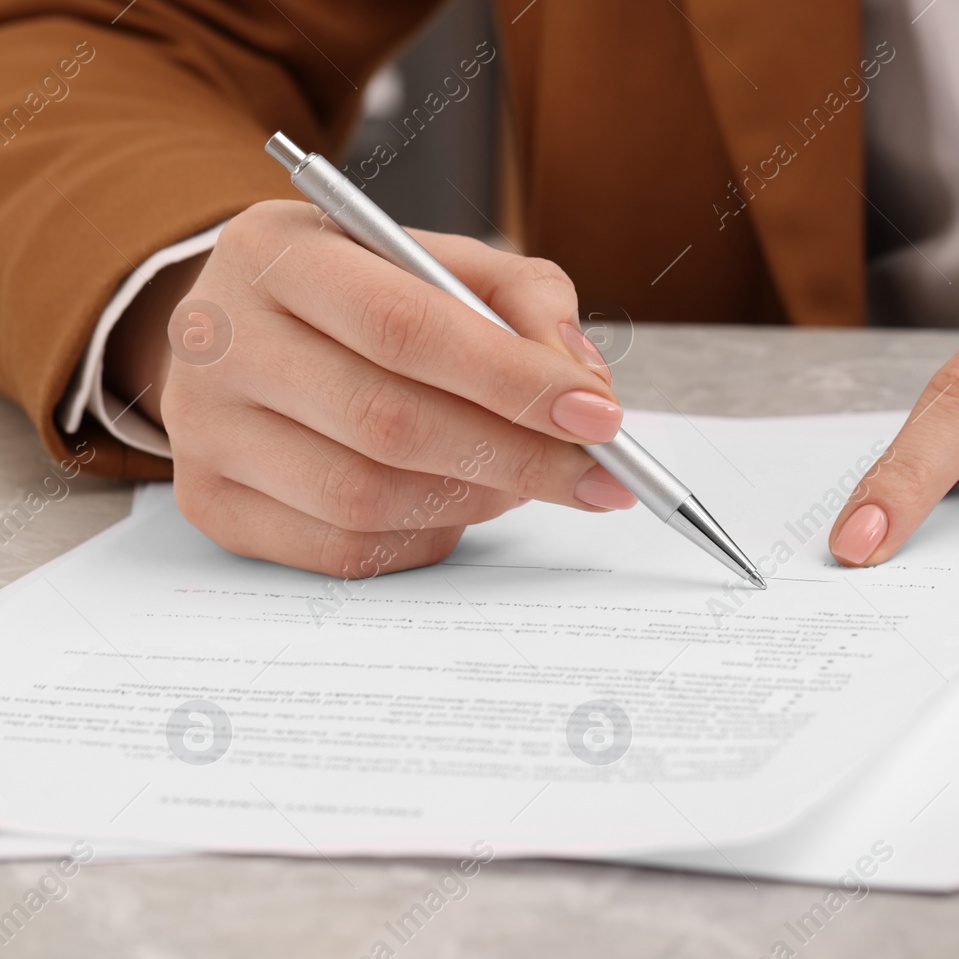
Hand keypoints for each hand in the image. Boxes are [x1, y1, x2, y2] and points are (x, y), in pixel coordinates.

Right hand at [135, 200, 632, 575]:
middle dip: (516, 456)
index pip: (405, 327)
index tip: (598, 415)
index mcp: (273, 251)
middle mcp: (216, 337)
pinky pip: (344, 550)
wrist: (245, 331)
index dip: (513, 379)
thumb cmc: (362, 295)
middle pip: (388, 422)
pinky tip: (457, 502)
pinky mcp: (211, 505)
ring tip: (522, 477)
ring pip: (366, 497)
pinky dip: (426, 534)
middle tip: (593, 473)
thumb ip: (524, 298)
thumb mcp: (439, 260)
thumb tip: (582, 381)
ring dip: (474, 498)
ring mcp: (202, 430)